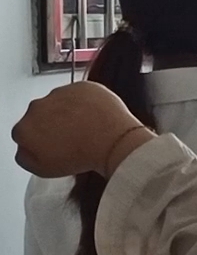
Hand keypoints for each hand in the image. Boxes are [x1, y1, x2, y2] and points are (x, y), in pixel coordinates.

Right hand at [13, 83, 153, 178]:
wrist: (113, 141)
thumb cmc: (82, 156)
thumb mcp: (43, 169)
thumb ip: (25, 157)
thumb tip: (26, 148)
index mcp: (24, 128)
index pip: (25, 133)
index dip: (40, 140)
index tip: (52, 144)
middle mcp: (37, 107)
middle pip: (40, 115)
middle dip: (52, 124)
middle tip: (70, 137)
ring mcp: (60, 93)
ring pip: (60, 102)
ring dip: (69, 111)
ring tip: (86, 127)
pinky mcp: (81, 85)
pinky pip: (80, 93)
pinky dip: (86, 101)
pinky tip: (95, 115)